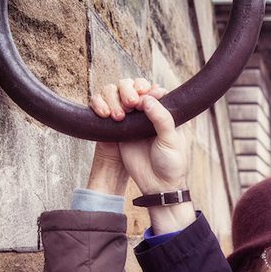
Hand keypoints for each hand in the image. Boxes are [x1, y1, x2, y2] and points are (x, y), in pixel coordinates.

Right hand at [88, 78, 189, 193]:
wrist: (157, 185)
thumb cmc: (171, 163)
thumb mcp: (171, 140)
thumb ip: (161, 118)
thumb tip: (146, 99)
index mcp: (162, 111)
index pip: (150, 89)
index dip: (145, 88)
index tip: (143, 97)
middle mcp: (144, 112)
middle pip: (130, 87)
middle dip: (127, 90)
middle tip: (131, 104)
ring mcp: (129, 120)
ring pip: (114, 94)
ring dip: (113, 98)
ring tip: (119, 116)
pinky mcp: (115, 130)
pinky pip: (102, 109)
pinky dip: (99, 105)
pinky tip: (105, 115)